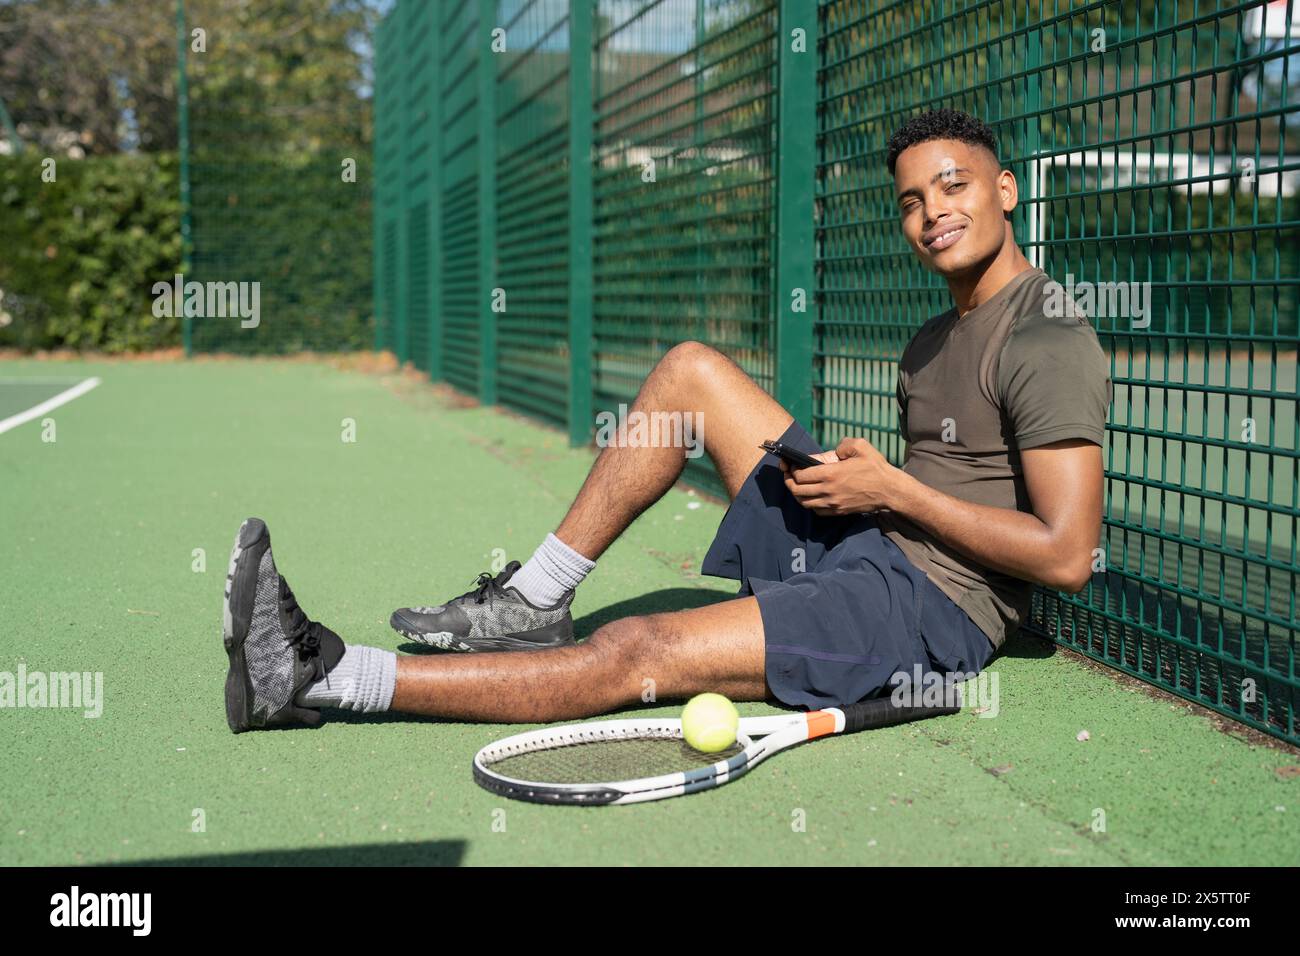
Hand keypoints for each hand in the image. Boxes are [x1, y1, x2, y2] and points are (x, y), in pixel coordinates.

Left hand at [781, 437, 898, 515]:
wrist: (889, 491)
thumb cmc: (875, 468)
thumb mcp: (861, 446)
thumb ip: (843, 444)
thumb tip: (834, 450)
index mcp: (831, 473)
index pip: (800, 475)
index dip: (791, 470)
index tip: (790, 464)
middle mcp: (828, 490)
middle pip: (797, 490)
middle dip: (788, 481)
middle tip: (787, 475)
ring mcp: (832, 503)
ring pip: (804, 503)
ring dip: (796, 494)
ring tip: (796, 485)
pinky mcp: (838, 511)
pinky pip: (816, 511)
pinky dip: (809, 504)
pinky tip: (810, 496)